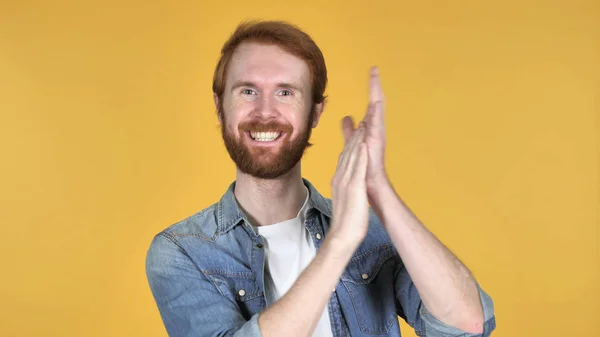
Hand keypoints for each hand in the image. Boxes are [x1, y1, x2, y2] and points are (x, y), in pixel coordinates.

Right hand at [329, 123, 368, 247]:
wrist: (342, 236)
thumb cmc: (345, 223)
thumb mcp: (344, 202)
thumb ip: (346, 192)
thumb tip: (348, 190)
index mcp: (338, 181)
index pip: (344, 159)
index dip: (350, 145)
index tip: (356, 134)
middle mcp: (340, 178)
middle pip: (347, 154)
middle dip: (354, 138)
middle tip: (360, 123)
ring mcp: (346, 182)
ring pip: (351, 157)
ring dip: (357, 141)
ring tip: (363, 127)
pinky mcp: (354, 187)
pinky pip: (357, 167)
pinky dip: (360, 155)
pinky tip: (363, 144)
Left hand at [342, 67, 387, 194]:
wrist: (370, 186)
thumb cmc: (363, 171)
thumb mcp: (352, 147)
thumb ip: (349, 132)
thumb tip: (346, 118)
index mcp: (367, 132)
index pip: (368, 109)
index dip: (368, 95)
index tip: (369, 78)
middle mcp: (374, 130)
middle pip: (374, 105)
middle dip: (374, 87)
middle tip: (374, 70)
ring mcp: (377, 134)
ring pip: (377, 108)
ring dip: (376, 91)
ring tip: (374, 73)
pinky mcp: (377, 139)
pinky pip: (377, 119)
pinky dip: (377, 107)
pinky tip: (376, 95)